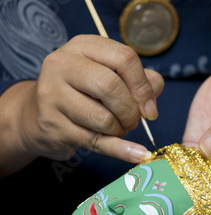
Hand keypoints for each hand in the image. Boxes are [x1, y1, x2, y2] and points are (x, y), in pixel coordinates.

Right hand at [18, 35, 163, 162]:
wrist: (38, 115)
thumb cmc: (83, 93)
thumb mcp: (110, 76)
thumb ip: (139, 80)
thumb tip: (155, 90)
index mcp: (83, 46)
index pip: (124, 58)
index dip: (143, 86)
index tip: (150, 108)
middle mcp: (62, 64)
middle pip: (111, 86)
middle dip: (131, 111)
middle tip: (133, 121)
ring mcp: (52, 94)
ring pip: (103, 118)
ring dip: (121, 130)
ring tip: (118, 129)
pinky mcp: (51, 124)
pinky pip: (95, 141)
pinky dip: (121, 150)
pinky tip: (137, 154)